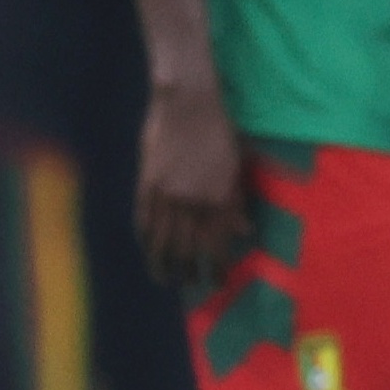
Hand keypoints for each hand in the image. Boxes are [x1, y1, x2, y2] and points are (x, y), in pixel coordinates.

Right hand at [135, 78, 246, 289]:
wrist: (187, 102)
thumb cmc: (219, 130)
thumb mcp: (237, 165)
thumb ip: (237, 201)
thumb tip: (245, 232)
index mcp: (220, 196)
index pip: (218, 243)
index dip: (218, 265)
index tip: (218, 281)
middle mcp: (194, 200)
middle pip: (190, 248)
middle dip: (191, 273)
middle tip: (191, 286)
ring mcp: (168, 193)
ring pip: (164, 240)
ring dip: (165, 265)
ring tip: (167, 281)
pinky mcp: (147, 184)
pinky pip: (144, 220)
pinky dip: (146, 240)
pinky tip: (148, 251)